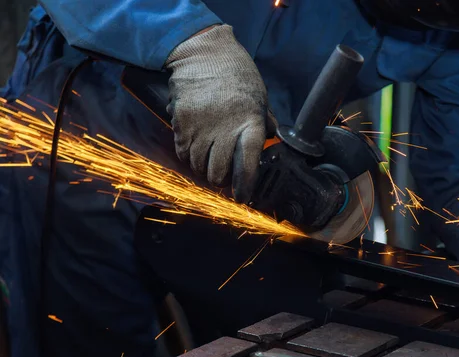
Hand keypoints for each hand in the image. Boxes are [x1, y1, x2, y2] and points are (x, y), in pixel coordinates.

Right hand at [165, 24, 275, 202]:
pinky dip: (189, 158)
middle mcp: (225, 128)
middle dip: (222, 179)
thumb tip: (272, 141)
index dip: (245, 184)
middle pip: (219, 173)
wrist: (204, 53)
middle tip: (225, 175)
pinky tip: (196, 150)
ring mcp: (201, 127)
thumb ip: (263, 123)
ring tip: (210, 161)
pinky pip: (183, 154)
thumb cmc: (236, 75)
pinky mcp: (181, 124)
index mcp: (249, 122)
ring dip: (204, 170)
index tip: (243, 196)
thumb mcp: (259, 97)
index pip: (247, 163)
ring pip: (199, 167)